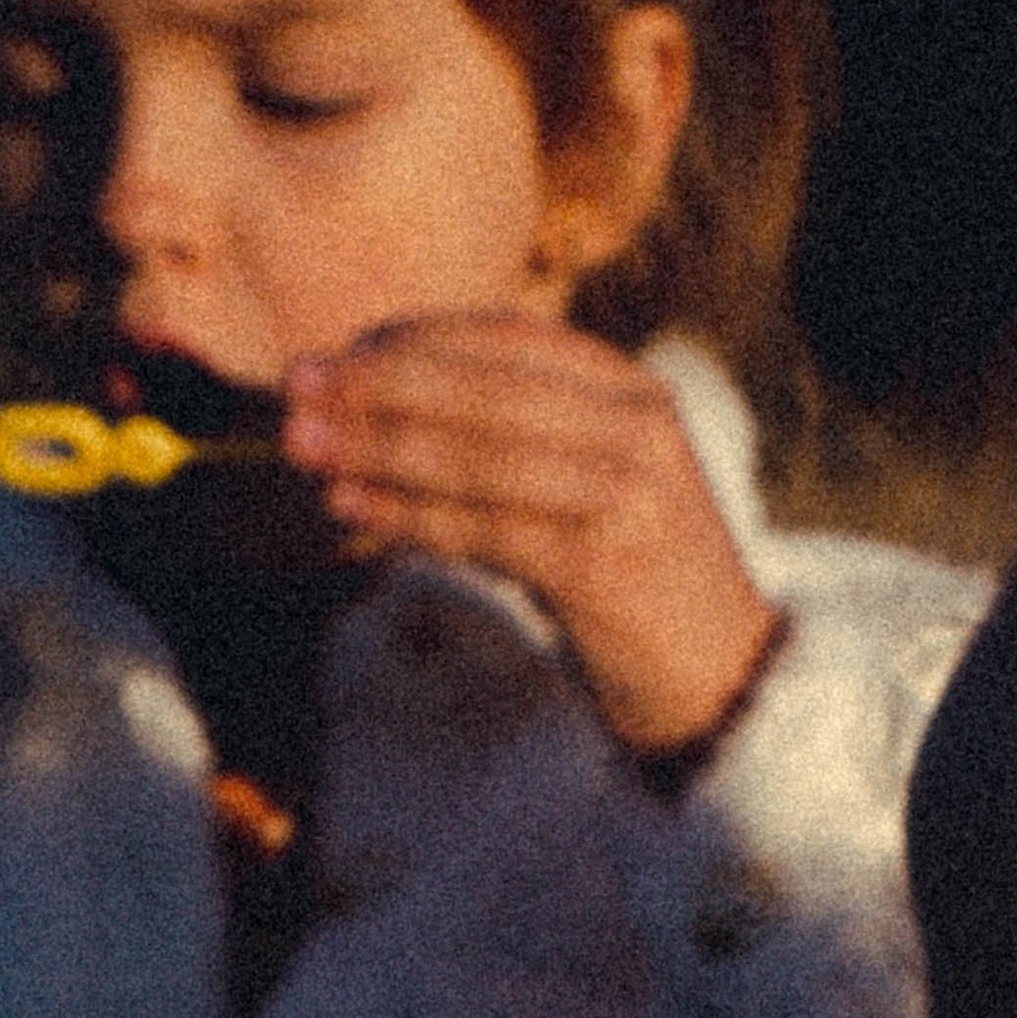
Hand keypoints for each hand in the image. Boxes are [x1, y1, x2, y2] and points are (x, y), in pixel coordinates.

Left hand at [280, 313, 780, 753]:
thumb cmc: (635, 579)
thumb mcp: (590, 480)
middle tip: (294, 393)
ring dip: (377, 450)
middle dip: (377, 387)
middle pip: (481, 390)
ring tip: (304, 450)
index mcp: (632, 389)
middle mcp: (637, 428)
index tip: (333, 358)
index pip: (503, 339)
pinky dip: (409, 518)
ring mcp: (628, 495)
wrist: (722, 677)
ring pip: (475, 456)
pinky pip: (483, 529)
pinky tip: (352, 510)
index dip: (409, 343)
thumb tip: (373, 396)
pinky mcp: (604, 566)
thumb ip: (514, 431)